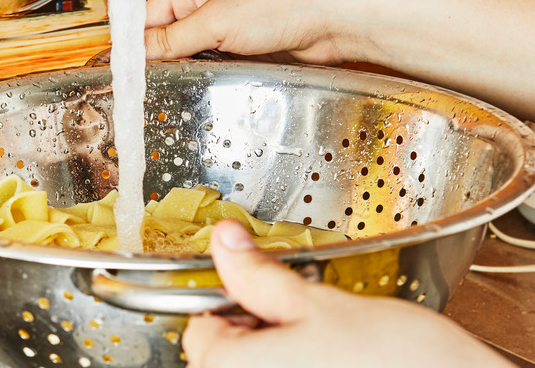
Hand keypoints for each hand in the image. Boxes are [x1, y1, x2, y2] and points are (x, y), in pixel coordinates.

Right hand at [143, 0, 534, 120]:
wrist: (333, 19)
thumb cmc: (284, 2)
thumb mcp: (216, 22)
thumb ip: (172, 40)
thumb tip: (135, 54)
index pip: (147, 18)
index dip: (131, 46)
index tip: (120, 74)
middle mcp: (206, 6)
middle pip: (165, 38)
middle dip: (156, 62)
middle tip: (144, 89)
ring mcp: (225, 29)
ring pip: (188, 55)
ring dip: (183, 71)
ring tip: (172, 90)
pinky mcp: (243, 49)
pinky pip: (212, 65)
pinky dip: (205, 76)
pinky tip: (202, 87)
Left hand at [182, 219, 513, 367]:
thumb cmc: (396, 361)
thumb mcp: (317, 303)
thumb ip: (259, 275)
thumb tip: (224, 240)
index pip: (200, 330)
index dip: (231, 300)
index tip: (264, 288)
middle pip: (230, 352)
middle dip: (262, 324)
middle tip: (308, 311)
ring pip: (264, 364)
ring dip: (287, 346)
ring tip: (332, 337)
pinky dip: (306, 364)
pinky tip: (342, 359)